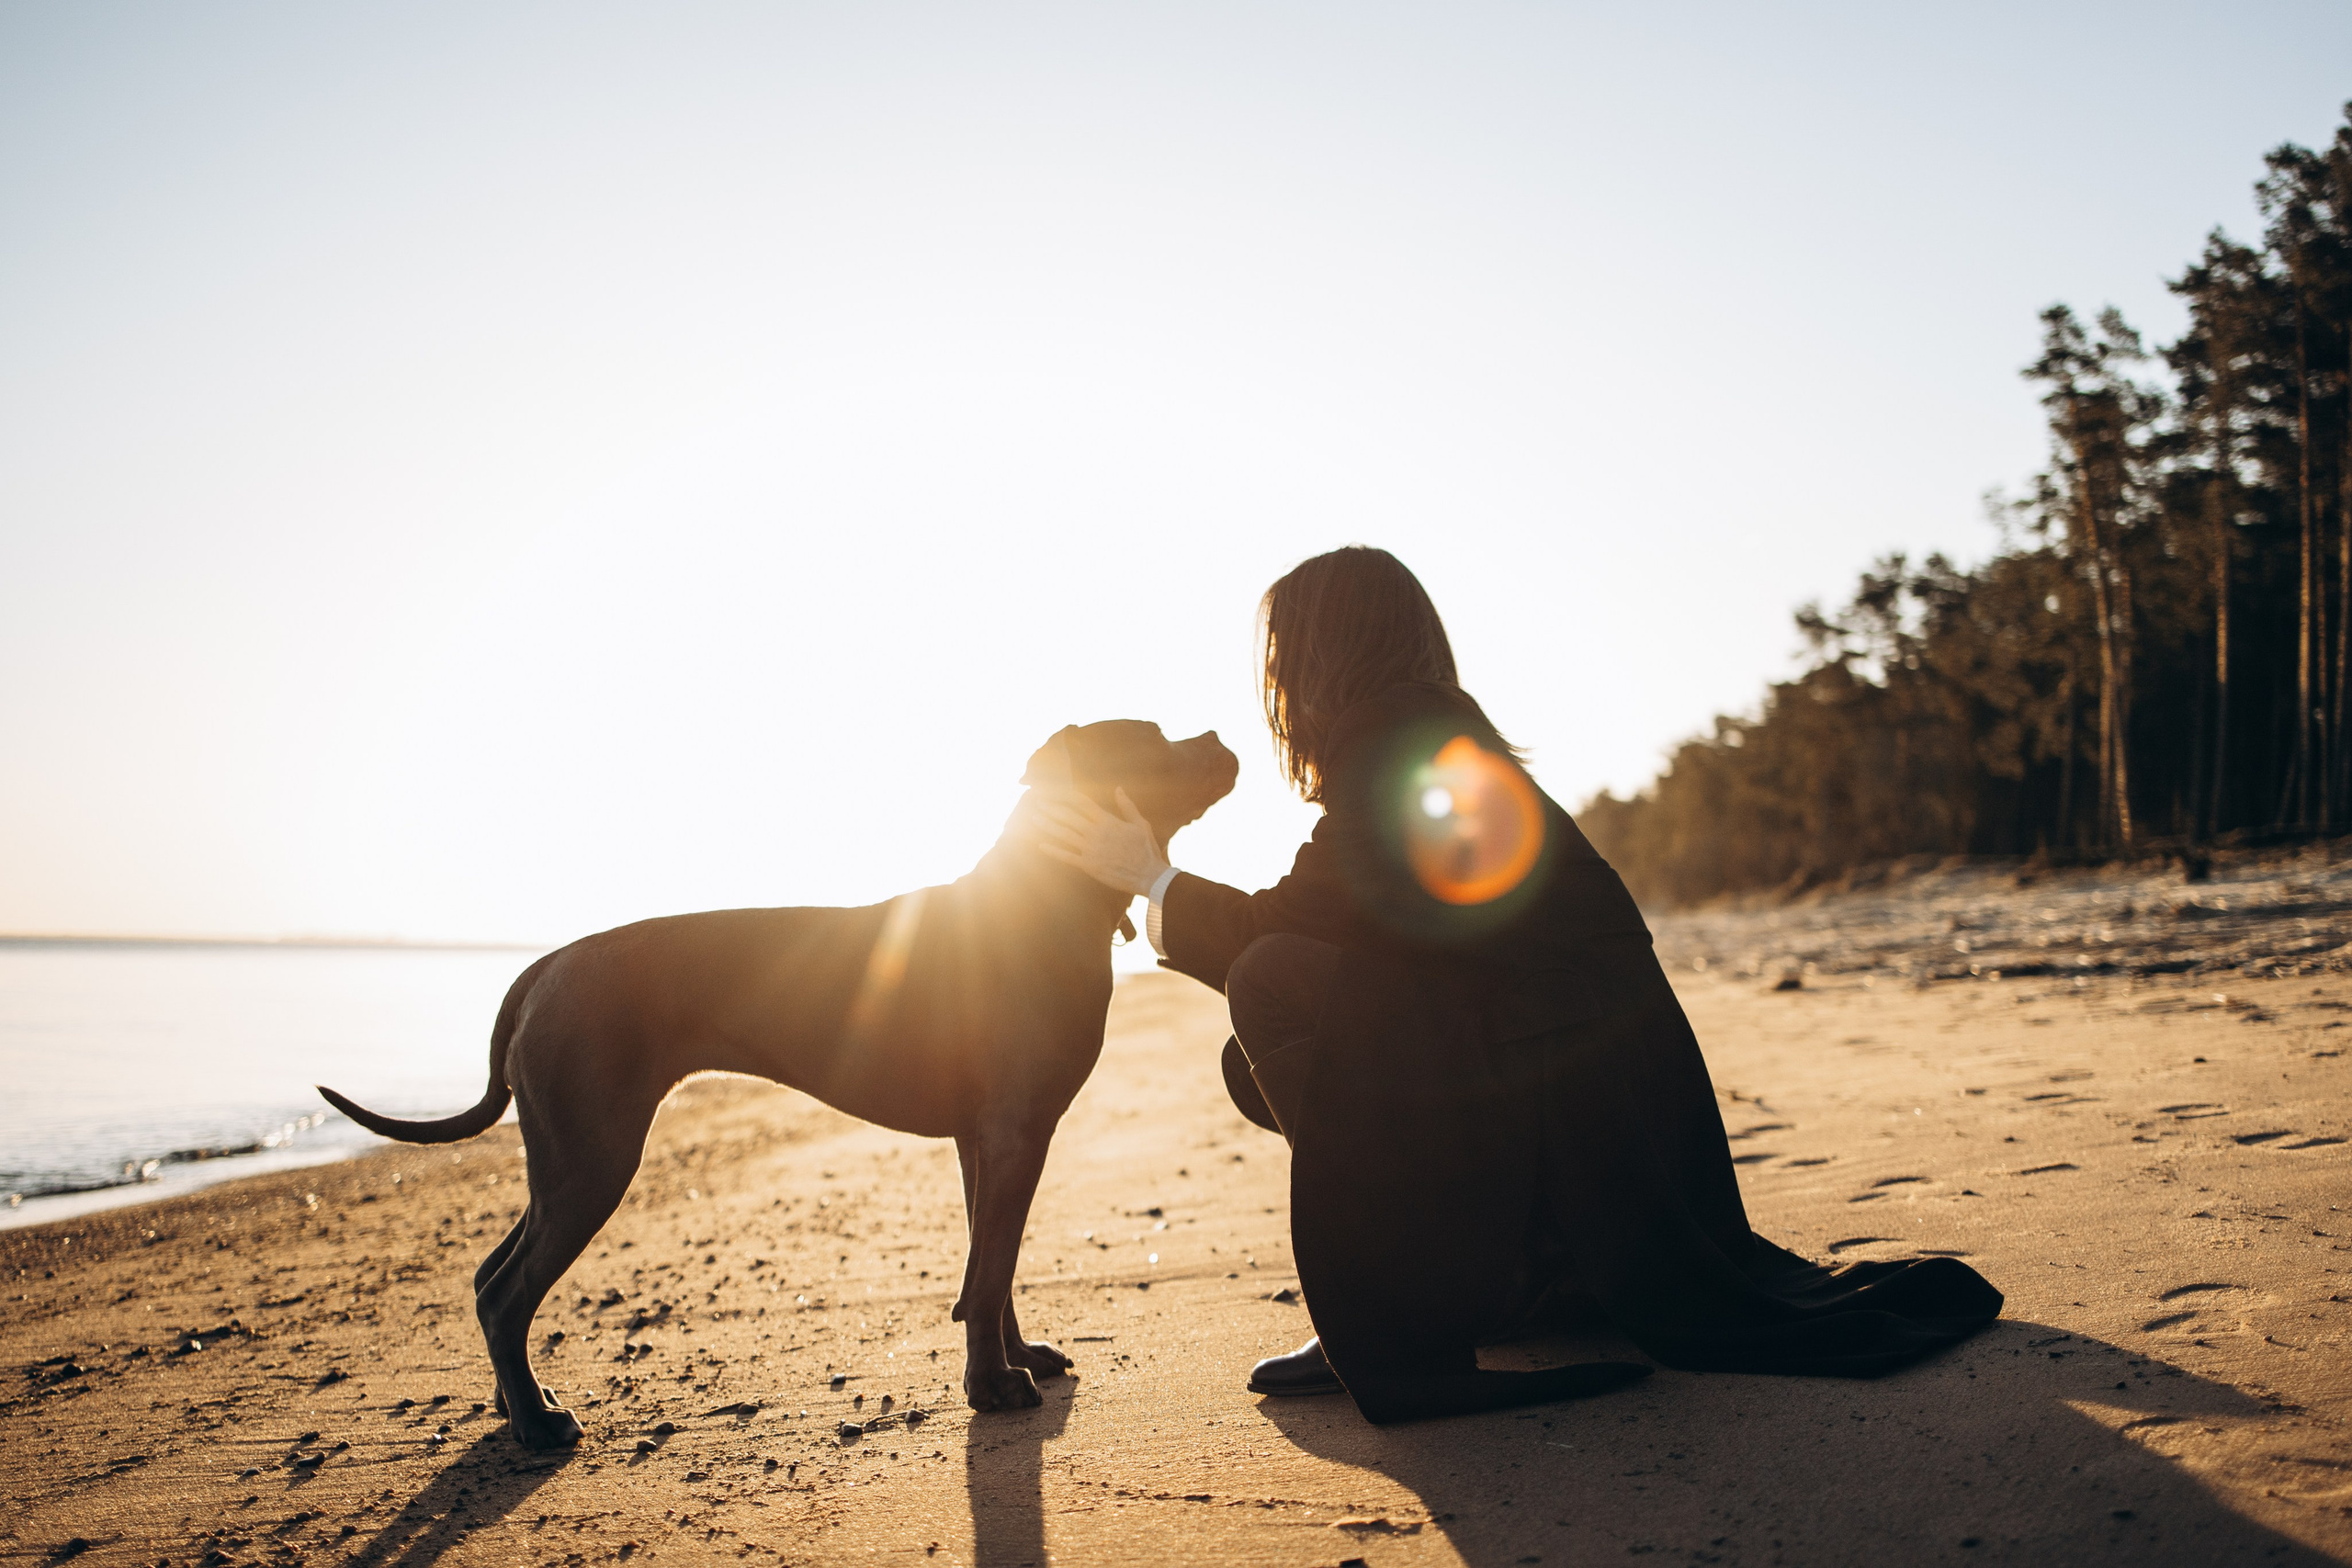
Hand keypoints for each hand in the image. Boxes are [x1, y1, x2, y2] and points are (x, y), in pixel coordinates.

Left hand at [1030, 788, 1169, 895]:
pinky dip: (1053, 851)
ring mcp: (1091, 850)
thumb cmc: (1146, 849)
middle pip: (1068, 817)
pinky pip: (1067, 857)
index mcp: (1108, 821)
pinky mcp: (1089, 865)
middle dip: (1051, 808)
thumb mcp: (1140, 823)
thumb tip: (1118, 789)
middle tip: (1037, 802)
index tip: (1056, 792)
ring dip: (1047, 825)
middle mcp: (1096, 833)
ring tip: (1033, 818)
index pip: (1083, 803)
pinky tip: (1041, 846)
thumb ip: (1127, 806)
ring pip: (1064, 834)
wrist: (1149, 875)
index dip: (1067, 796)